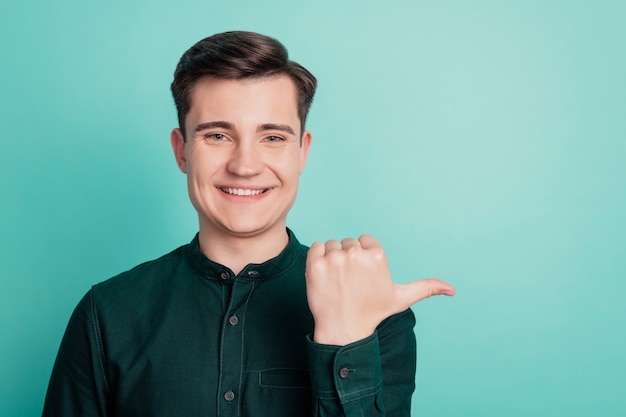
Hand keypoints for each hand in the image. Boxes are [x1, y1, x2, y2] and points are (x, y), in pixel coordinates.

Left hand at [305, 235, 454, 345]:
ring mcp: (334, 258)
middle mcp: (356, 254)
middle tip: (350, 281)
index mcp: (377, 255)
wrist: (343, 328)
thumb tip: (453, 290)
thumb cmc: (372, 312)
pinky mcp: (314, 264)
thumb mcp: (400, 298)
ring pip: (332, 245)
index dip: (364, 257)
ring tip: (338, 281)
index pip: (366, 241)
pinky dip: (317, 258)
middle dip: (349, 258)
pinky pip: (316, 247)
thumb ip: (425, 288)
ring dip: (332, 259)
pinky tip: (325, 276)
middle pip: (348, 243)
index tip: (363, 276)